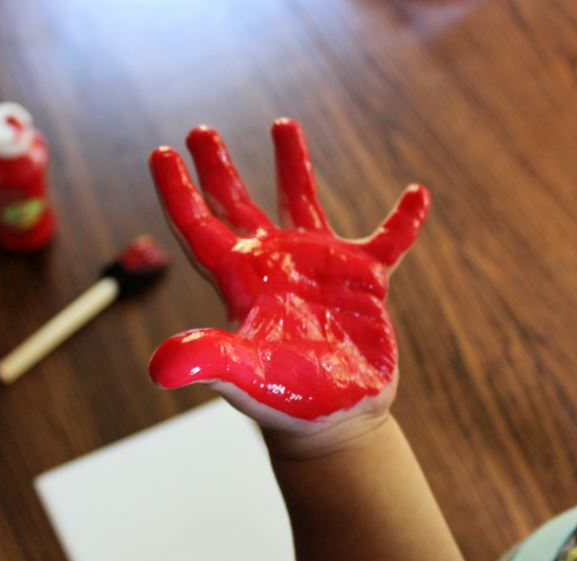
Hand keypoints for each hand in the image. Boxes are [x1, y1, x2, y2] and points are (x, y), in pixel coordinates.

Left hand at [148, 118, 428, 441]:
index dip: (179, 189)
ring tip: (282, 124)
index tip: (161, 151)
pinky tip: (417, 193)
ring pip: (301, 202)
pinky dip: (404, 219)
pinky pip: (388, 240)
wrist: (335, 421)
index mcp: (241, 280)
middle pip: (237, 204)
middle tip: (199, 131)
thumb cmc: (286, 402)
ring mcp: (318, 267)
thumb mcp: (248, 377)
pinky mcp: (363, 280)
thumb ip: (210, 361)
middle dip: (218, 167)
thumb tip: (159, 366)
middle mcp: (274, 265)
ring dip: (292, 164)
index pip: (199, 225)